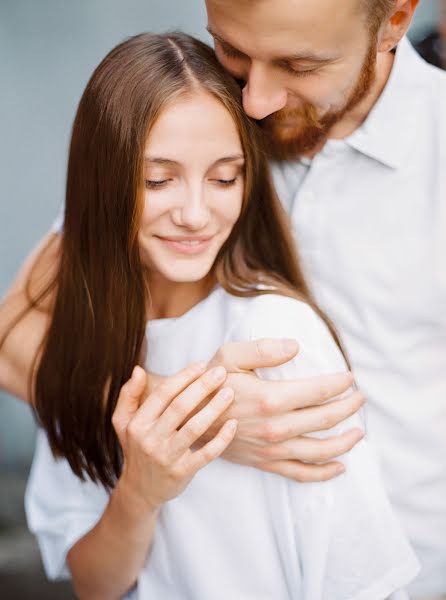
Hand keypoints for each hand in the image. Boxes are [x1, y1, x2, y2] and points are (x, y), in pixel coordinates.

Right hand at [112, 363, 236, 510]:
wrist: (140, 490)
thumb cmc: (137, 448)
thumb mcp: (123, 422)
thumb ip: (128, 395)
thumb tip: (138, 369)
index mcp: (137, 423)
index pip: (163, 394)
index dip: (183, 377)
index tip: (201, 364)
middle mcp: (150, 439)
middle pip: (180, 407)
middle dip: (202, 386)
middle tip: (220, 372)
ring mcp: (166, 457)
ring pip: (194, 428)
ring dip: (214, 408)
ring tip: (230, 393)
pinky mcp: (182, 472)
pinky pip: (206, 453)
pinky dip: (221, 439)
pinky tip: (233, 424)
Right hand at [201, 339, 363, 481]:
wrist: (187, 416)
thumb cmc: (210, 383)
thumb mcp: (230, 355)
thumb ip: (263, 348)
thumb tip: (295, 347)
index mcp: (270, 398)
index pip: (318, 391)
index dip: (339, 384)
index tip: (350, 378)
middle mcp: (275, 427)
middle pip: (325, 419)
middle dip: (348, 408)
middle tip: (360, 399)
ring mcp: (271, 448)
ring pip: (319, 450)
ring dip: (344, 441)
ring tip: (358, 432)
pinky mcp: (264, 462)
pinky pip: (300, 473)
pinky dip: (323, 473)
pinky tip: (340, 466)